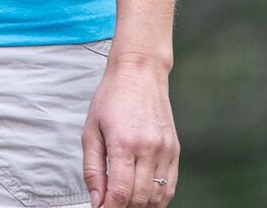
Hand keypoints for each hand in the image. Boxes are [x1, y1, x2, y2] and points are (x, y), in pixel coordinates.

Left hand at [82, 52, 179, 206]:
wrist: (139, 72)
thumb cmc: (110, 98)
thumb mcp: (90, 130)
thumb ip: (92, 169)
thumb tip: (97, 201)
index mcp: (123, 144)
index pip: (120, 193)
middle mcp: (149, 150)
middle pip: (140, 199)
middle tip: (111, 205)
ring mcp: (166, 151)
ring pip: (157, 197)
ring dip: (141, 206)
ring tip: (125, 202)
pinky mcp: (175, 151)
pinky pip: (170, 186)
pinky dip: (158, 199)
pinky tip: (144, 198)